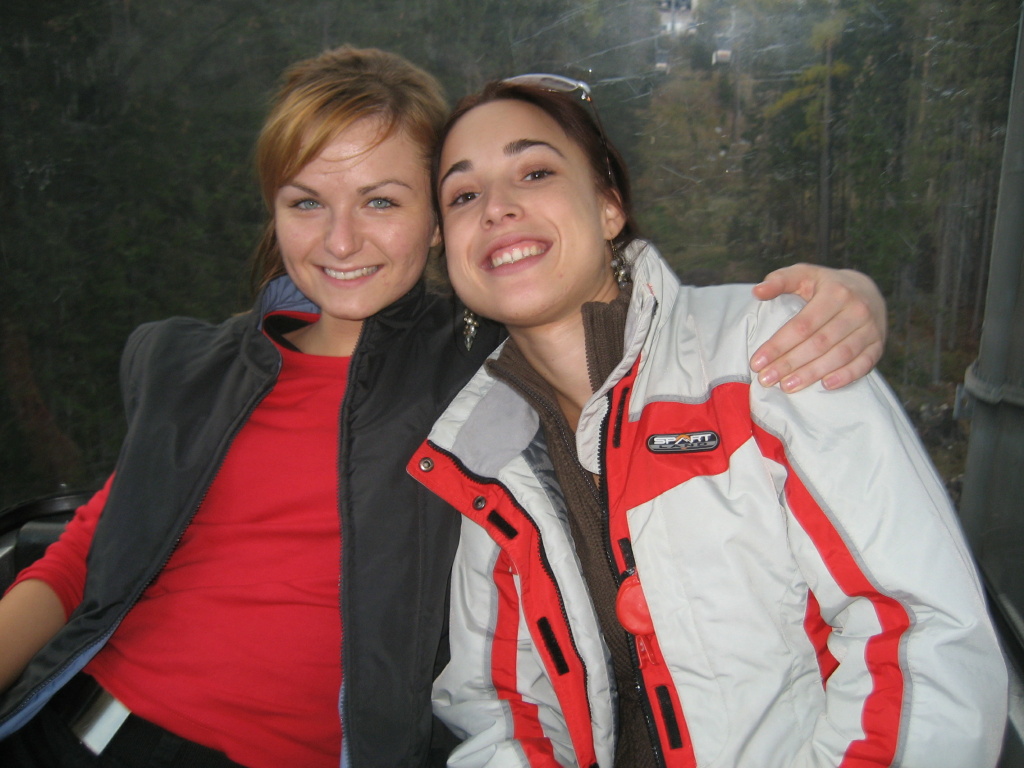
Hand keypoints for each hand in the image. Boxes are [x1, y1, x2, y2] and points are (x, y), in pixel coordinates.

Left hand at [749, 264, 885, 392]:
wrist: (867, 289)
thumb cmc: (826, 285)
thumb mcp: (804, 274)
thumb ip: (780, 280)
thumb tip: (758, 291)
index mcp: (835, 292)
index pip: (802, 324)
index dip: (779, 345)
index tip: (757, 362)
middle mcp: (856, 310)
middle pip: (819, 343)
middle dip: (790, 364)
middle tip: (766, 380)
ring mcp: (870, 329)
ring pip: (839, 356)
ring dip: (812, 374)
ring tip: (787, 387)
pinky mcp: (878, 344)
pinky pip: (863, 364)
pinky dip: (846, 376)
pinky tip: (825, 386)